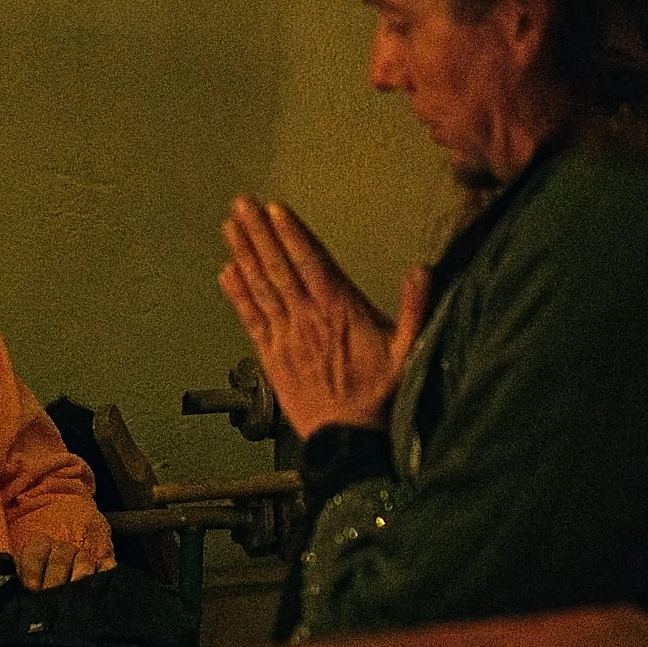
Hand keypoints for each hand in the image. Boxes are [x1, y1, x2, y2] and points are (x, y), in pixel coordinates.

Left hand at [13, 533, 110, 589]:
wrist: (65, 590)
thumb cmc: (35, 587)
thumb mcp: (18, 578)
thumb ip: (7, 575)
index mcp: (39, 548)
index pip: (35, 551)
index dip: (32, 568)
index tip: (31, 587)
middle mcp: (62, 550)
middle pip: (60, 557)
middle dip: (55, 577)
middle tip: (50, 595)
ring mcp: (84, 558)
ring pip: (84, 561)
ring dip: (80, 576)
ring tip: (75, 593)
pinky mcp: (103, 569)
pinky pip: (107, 568)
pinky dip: (105, 575)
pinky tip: (102, 585)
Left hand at [218, 196, 429, 440]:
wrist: (349, 443)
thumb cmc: (382, 397)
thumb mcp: (409, 353)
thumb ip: (415, 309)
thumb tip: (421, 270)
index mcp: (341, 312)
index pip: (312, 264)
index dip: (292, 236)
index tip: (275, 210)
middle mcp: (308, 319)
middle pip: (279, 269)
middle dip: (260, 234)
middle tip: (241, 204)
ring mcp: (286, 338)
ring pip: (261, 289)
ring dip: (244, 255)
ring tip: (229, 226)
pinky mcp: (270, 358)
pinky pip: (250, 320)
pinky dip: (237, 296)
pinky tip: (225, 273)